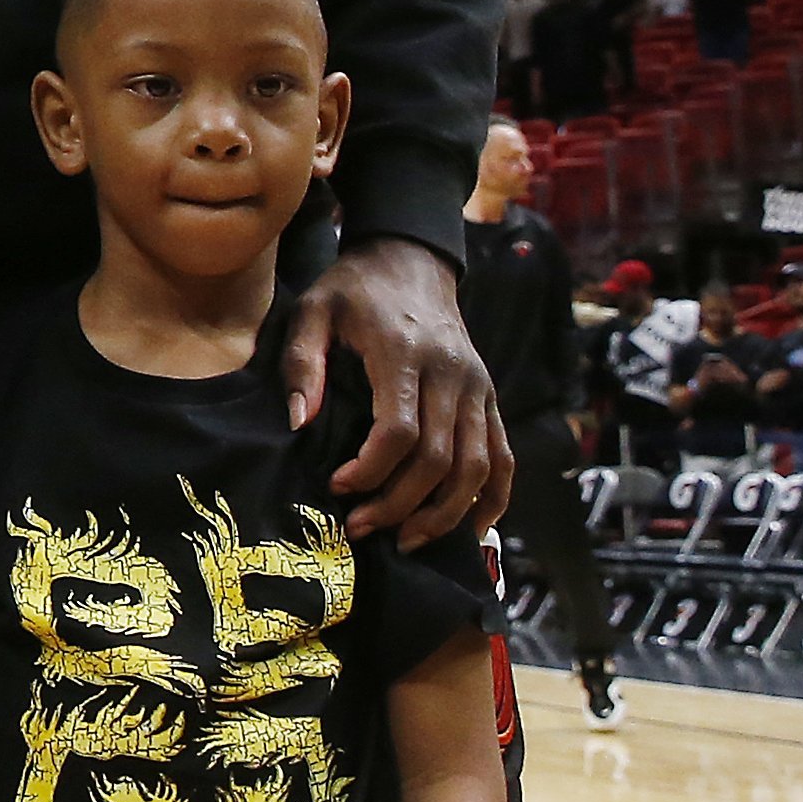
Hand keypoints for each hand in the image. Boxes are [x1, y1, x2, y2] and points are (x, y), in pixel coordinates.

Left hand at [281, 235, 509, 541]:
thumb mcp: (312, 311)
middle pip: (441, 459)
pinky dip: (493, 498)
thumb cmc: (353, 290)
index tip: (338, 487)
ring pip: (479, 467)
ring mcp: (479, 388)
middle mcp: (452, 374)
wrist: (412, 261)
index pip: (400, 430)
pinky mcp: (490, 397)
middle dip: (402, 504)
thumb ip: (302, 364)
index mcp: (405, 353)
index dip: (372, 470)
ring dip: (446, 513)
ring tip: (406, 540)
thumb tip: (298, 424)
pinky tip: (471, 528)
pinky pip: (504, 457)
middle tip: (362, 528)